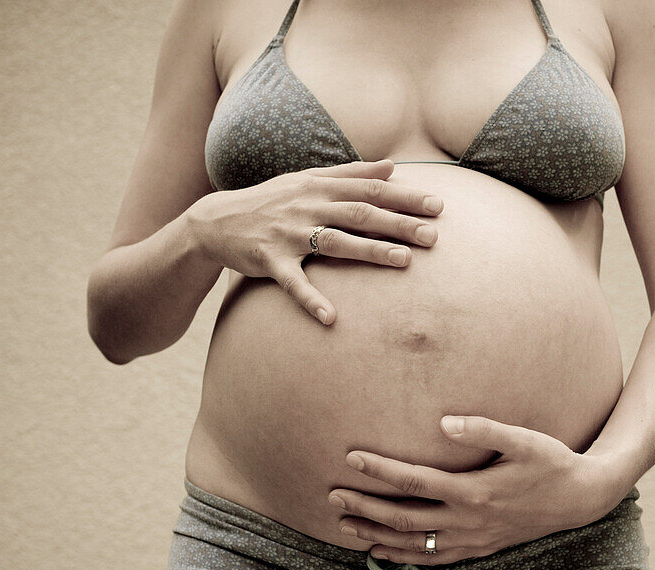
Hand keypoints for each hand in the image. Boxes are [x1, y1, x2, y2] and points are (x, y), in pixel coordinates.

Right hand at [186, 159, 442, 324]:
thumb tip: (392, 166)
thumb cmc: (272, 200)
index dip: (405, 197)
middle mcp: (307, 206)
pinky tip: (332, 318)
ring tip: (404, 261)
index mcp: (320, 186)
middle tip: (433, 236)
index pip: (371, 190)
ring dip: (370, 251)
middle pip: (361, 213)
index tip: (439, 206)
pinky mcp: (270, 261)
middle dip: (399, 224)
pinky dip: (311, 300)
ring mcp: (289, 234)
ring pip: (335, 242)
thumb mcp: (308, 179)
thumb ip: (350, 173)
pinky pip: (294, 283)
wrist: (216, 221)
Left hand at [328, 415, 618, 564]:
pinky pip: (432, 558)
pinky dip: (402, 557)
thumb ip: (484, 429)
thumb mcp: (525, 440)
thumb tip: (443, 422)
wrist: (582, 499)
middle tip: (332, 496)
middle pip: (404, 518)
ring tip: (344, 524)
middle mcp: (468, 522)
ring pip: (412, 545)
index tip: (351, 458)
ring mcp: (472, 539)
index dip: (380, 470)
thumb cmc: (553, 462)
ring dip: (375, 535)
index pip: (415, 482)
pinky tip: (379, 552)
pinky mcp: (478, 548)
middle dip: (365, 507)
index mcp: (474, 492)